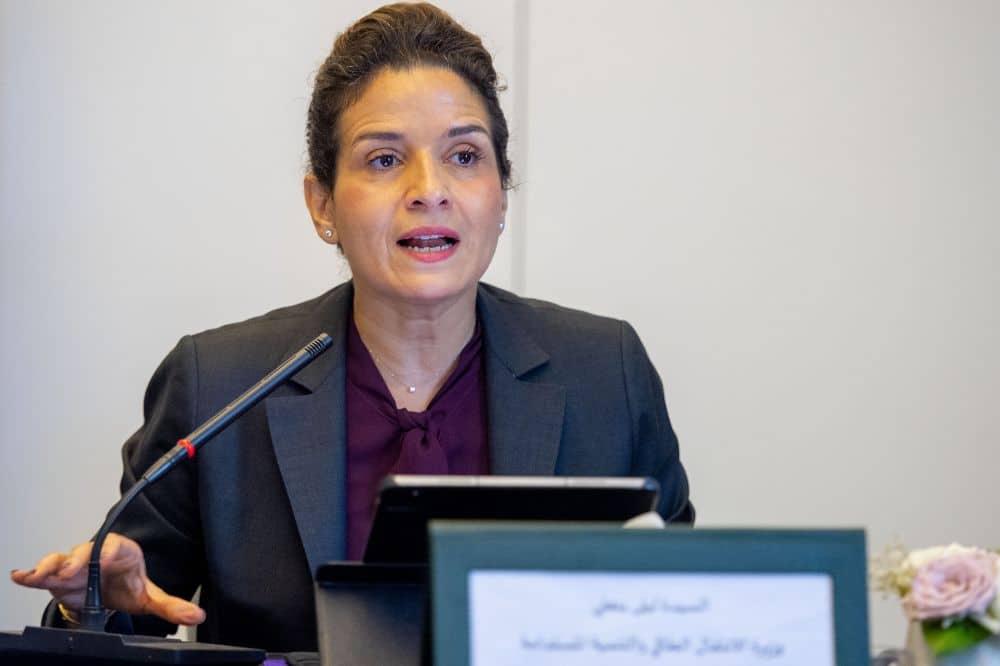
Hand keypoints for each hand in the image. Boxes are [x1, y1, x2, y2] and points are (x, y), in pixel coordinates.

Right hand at [10, 533, 204, 626]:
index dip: (104, 552)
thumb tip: (196, 615)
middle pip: (83, 551)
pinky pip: (43, 574)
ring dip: (50, 567)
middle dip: (73, 559)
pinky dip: (31, 574)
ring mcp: (75, 565)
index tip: (96, 561)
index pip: (114, 546)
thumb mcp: (149, 596)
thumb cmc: (128, 586)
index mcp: (122, 552)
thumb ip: (171, 605)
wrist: (111, 591)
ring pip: (60, 559)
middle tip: (66, 571)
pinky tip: (20, 577)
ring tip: (39, 576)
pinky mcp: (58, 578)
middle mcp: (96, 554)